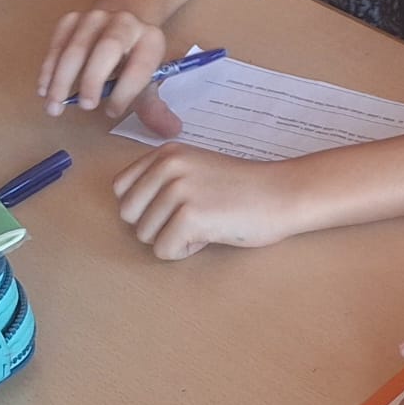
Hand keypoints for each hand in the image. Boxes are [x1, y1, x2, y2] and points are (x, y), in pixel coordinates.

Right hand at [38, 6, 177, 127]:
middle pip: (108, 47)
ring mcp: (96, 17)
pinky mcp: (73, 19)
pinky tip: (44, 90)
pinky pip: (58, 44)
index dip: (126, 91)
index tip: (113, 112)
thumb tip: (171, 131)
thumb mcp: (149, 78)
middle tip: (86, 107)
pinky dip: (49, 68)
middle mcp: (125, 23)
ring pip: (76, 47)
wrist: (123, 17)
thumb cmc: (134, 57)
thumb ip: (154, 107)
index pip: (140, 65)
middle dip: (94, 78)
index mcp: (151, 39)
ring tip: (55, 107)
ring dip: (62, 79)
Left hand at [113, 144, 295, 259]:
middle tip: (192, 216)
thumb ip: (163, 178)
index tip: (176, 204)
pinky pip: (164, 251)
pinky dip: (185, 251)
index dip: (145, 205)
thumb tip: (128, 208)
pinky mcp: (189, 217)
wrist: (282, 193)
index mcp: (167, 153)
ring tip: (206, 222)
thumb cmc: (243, 187)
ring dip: (173, 238)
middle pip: (128, 214)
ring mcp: (178, 190)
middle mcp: (168, 166)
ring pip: (144, 236)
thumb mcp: (196, 168)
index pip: (121, 188)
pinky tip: (210, 234)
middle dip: (156, 224)